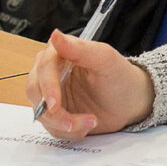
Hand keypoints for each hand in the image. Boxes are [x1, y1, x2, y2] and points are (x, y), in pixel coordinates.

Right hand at [25, 29, 154, 138]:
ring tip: (91, 122)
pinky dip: (69, 131)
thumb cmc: (120, 76)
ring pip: (42, 113)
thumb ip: (80, 49)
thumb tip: (55, 35)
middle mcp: (50, 73)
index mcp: (60, 53)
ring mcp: (51, 94)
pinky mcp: (55, 113)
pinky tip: (87, 124)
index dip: (47, 87)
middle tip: (72, 122)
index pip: (43, 68)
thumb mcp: (105, 60)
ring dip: (64, 124)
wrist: (131, 101)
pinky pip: (51, 127)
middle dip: (53, 112)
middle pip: (35, 92)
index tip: (55, 104)